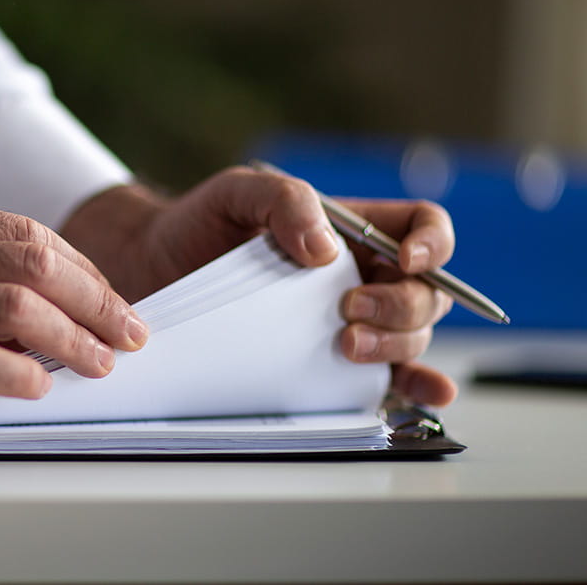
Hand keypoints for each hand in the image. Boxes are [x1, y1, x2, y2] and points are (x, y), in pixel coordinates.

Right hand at [0, 198, 147, 405]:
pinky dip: (15, 372)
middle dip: (97, 300)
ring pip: (18, 305)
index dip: (82, 269)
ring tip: (102, 363)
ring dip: (73, 337)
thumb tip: (38, 294)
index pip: (30, 234)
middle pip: (38, 262)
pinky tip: (40, 386)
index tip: (108, 298)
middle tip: (130, 332)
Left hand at [61, 166, 456, 405]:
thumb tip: (327, 249)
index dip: (434, 244)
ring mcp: (347, 321)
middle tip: (348, 313)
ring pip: (411, 336)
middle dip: (401, 306)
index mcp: (352, 228)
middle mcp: (360, 275)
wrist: (152, 269)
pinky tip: (425, 394)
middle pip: (424, 292)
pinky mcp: (325, 362)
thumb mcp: (239, 192)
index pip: (423, 227)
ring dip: (397, 346)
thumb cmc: (199, 224)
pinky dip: (413, 387)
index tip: (407, 261)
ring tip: (346, 346)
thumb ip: (286, 201)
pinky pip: (384, 377)